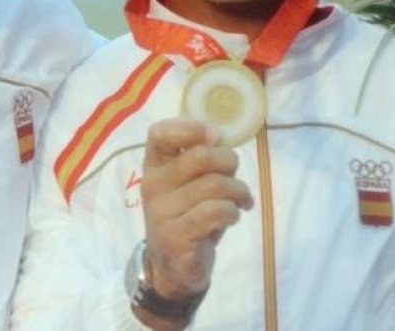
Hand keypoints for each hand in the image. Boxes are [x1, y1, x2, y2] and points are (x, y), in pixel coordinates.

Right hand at [140, 118, 252, 300]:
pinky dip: (233, 211)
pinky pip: (215, 211)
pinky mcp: (177, 237)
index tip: (215, 137)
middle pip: (200, 156)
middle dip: (229, 162)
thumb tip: (220, 136)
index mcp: (154, 166)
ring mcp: (162, 213)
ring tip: (241, 201)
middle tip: (235, 177)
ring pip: (215, 185)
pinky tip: (233, 216)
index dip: (191, 128)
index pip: (159, 133)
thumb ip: (200, 157)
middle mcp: (153, 185)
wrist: (174, 265)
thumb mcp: (188, 183)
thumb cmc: (187, 214)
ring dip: (238, 191)